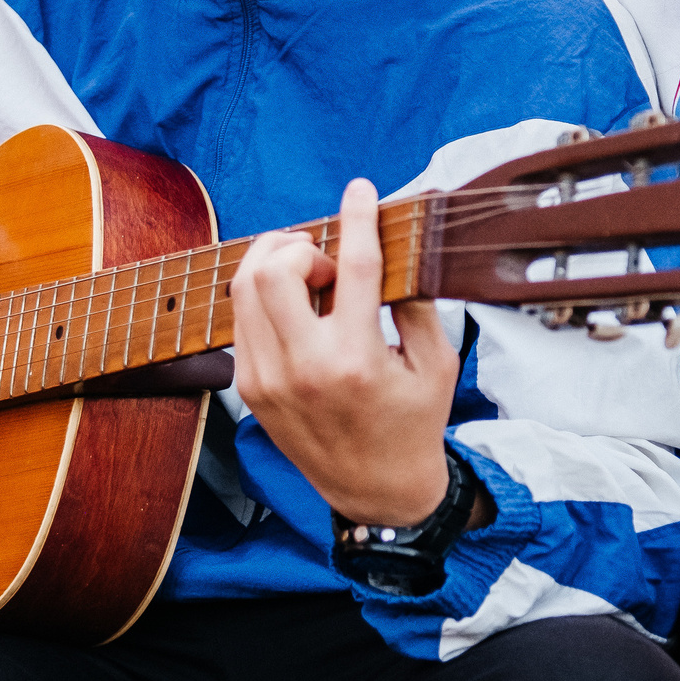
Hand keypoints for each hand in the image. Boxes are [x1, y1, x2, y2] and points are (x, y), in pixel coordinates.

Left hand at [230, 179, 469, 527]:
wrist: (375, 491)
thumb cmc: (414, 424)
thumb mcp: (436, 362)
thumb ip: (416, 301)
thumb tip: (398, 246)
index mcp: (357, 361)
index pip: (351, 266)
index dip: (357, 217)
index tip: (361, 189)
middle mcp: (305, 369)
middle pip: (272, 270)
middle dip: (299, 247)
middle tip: (327, 263)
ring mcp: (268, 381)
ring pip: (244, 289)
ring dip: (276, 266)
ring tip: (312, 281)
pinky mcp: (251, 390)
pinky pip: (243, 321)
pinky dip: (265, 298)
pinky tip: (297, 307)